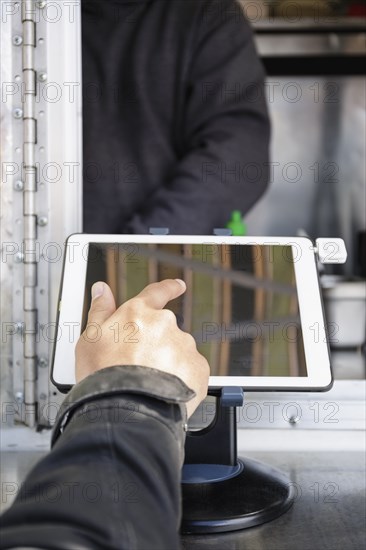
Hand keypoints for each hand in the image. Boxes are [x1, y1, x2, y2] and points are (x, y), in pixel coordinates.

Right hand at [75, 279, 209, 417]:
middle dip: (157, 344)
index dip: (169, 288)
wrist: (126, 410)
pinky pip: (191, 370)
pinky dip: (182, 378)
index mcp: (138, 313)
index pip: (157, 292)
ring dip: (168, 362)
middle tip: (140, 365)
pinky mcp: (198, 367)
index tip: (178, 285)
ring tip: (150, 382)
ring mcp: (183, 345)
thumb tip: (102, 290)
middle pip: (165, 330)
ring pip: (178, 351)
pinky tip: (164, 389)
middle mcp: (164, 324)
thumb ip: (100, 311)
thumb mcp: (90, 340)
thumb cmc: (104, 376)